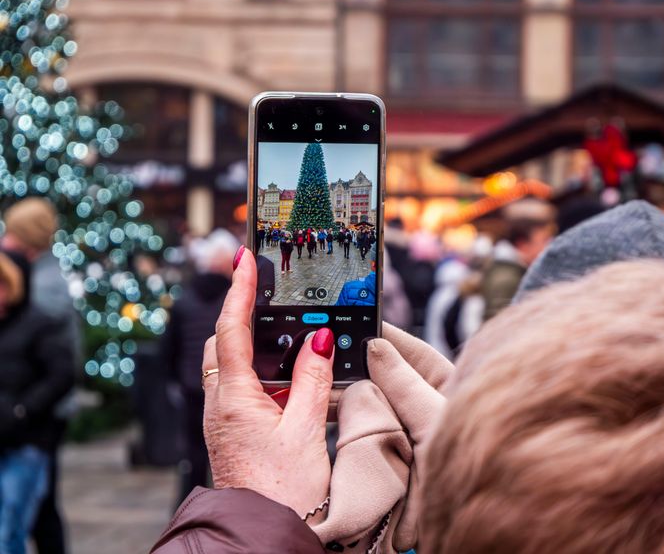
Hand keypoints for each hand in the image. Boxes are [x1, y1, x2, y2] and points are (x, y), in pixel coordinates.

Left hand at [201, 247, 334, 517]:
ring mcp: (225, 419)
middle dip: (241, 315)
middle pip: (223, 344)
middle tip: (263, 291)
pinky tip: (289, 378)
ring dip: (254, 345)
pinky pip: (242, 388)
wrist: (265, 532)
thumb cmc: (283, 489)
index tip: (243, 260)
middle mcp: (221, 405)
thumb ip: (312, 379)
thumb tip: (319, 339)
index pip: (231, 330)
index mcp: (233, 398)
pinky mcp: (235, 431)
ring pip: (231, 366)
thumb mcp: (306, 428)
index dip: (238, 291)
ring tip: (284, 333)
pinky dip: (262, 371)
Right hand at [313, 323, 451, 550]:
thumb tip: (376, 346)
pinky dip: (347, 422)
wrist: (469, 512)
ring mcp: (410, 431)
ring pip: (373, 404)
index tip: (356, 322)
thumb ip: (404, 383)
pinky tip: (326, 412)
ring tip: (320, 383)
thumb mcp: (433, 416)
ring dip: (348, 395)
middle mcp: (428, 406)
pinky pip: (367, 431)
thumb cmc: (472, 459)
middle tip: (328, 355)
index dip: (384, 336)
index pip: (411, 352)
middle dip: (358, 367)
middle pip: (388, 377)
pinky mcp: (393, 455)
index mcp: (448, 387)